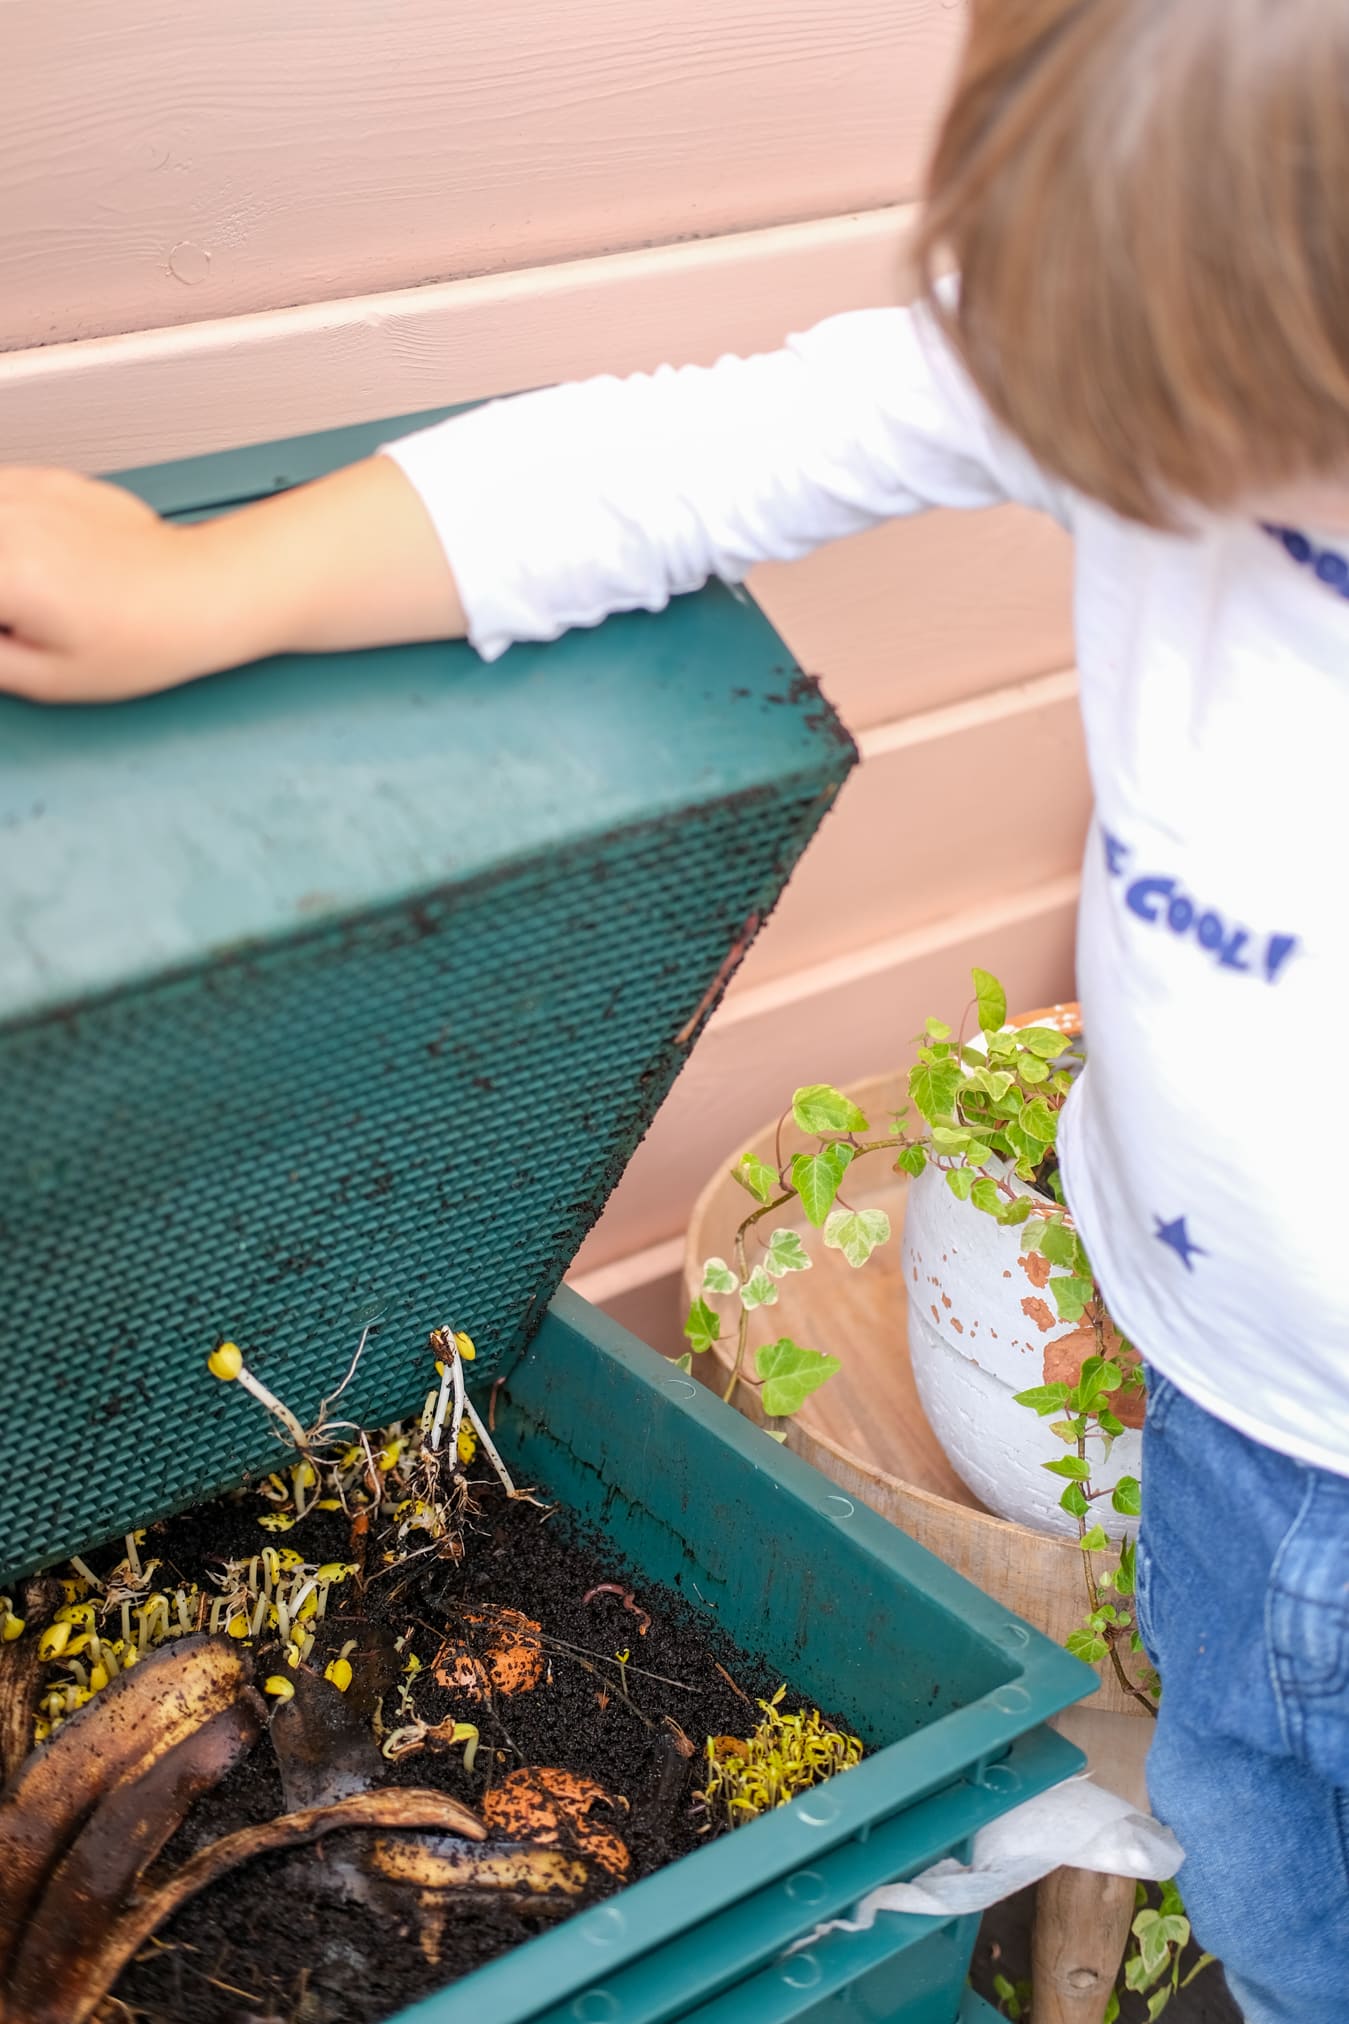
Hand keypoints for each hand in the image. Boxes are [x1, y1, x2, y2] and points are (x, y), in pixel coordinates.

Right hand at [0, 457, 465, 704]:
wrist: (210, 592)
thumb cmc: (153, 637)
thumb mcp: (51, 678)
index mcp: (4, 571)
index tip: (5, 629)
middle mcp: (13, 519)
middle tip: (17, 616)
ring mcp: (30, 491)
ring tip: (28, 593)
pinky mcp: (49, 479)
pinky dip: (3, 526)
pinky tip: (27, 560)